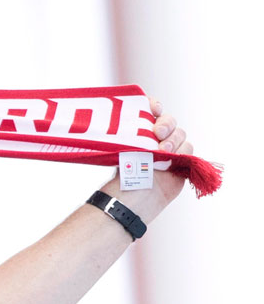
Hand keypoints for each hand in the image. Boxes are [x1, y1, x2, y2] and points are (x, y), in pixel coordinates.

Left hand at [108, 97, 191, 223]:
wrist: (135, 198)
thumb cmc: (124, 175)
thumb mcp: (122, 151)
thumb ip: (127, 135)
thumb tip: (114, 122)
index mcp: (142, 130)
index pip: (151, 109)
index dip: (154, 105)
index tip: (153, 108)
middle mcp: (158, 137)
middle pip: (169, 121)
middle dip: (166, 124)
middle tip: (157, 133)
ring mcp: (171, 147)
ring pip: (181, 134)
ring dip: (174, 140)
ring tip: (164, 153)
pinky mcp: (182, 160)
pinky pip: (189, 149)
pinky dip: (183, 152)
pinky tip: (174, 158)